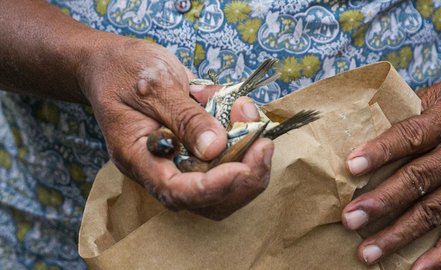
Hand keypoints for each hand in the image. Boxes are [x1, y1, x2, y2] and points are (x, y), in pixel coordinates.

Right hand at [80, 36, 272, 219]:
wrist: (112, 63)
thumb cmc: (123, 69)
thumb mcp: (154, 84)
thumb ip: (185, 116)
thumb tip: (216, 148)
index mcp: (138, 157)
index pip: (175, 191)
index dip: (212, 187)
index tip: (242, 167)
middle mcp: (160, 167)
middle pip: (206, 200)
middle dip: (243, 178)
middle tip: (264, 144)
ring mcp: (178, 161)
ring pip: (222, 187)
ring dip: (249, 159)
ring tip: (253, 118)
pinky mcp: (194, 150)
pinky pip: (226, 160)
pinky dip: (243, 139)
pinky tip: (241, 109)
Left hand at [341, 67, 440, 267]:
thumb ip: (409, 114)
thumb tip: (364, 133)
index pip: (410, 136)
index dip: (380, 152)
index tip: (352, 166)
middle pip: (419, 178)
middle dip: (382, 201)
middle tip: (351, 218)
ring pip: (436, 210)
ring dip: (399, 233)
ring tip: (369, 251)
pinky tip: (418, 268)